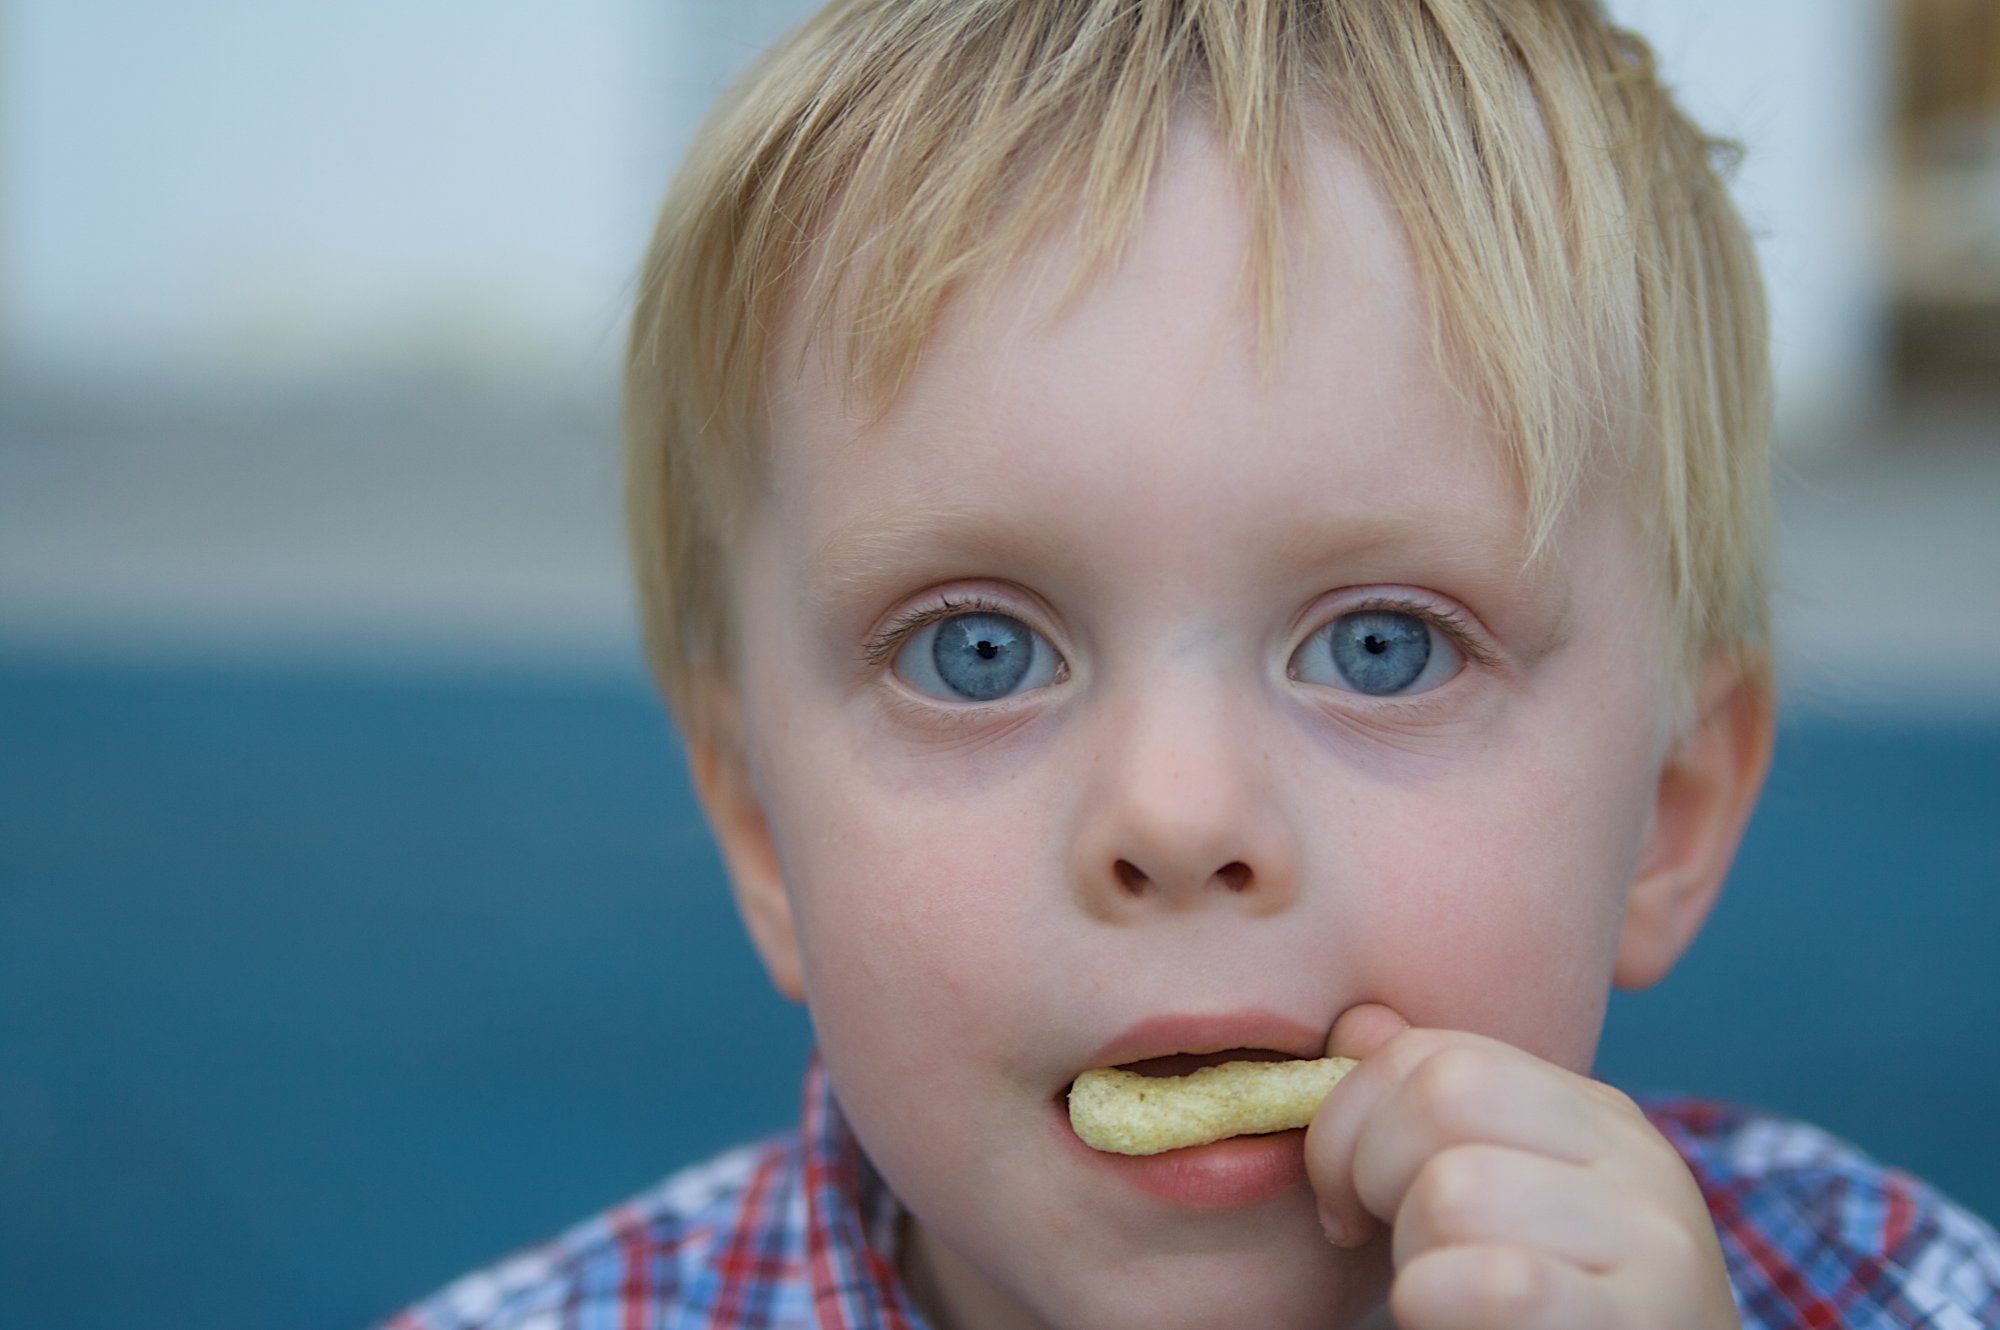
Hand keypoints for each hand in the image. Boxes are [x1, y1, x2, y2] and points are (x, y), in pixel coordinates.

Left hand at [1307, 1006, 1738, 1329]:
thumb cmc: (1537, 1316)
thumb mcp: (1487, 1206)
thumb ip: (1427, 1120)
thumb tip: (1358, 1026)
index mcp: (1594, 1117)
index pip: (1436, 1053)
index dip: (1352, 1116)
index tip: (1343, 1199)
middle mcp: (1636, 1158)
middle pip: (1445, 1094)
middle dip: (1372, 1172)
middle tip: (1379, 1247)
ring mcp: (1652, 1240)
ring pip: (1455, 1189)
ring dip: (1412, 1260)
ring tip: (1445, 1298)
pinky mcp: (1641, 1318)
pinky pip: (1494, 1281)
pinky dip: (1435, 1303)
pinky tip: (1453, 1323)